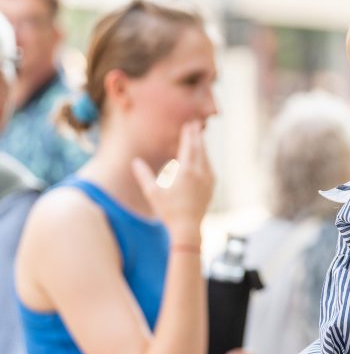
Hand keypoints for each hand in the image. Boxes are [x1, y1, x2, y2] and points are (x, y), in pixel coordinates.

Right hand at [132, 120, 213, 243]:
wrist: (188, 228)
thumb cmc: (168, 211)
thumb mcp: (153, 193)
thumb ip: (144, 176)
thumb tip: (135, 162)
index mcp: (186, 172)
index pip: (188, 147)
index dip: (188, 135)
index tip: (189, 124)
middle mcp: (200, 174)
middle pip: (200, 150)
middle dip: (197, 137)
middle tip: (196, 125)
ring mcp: (208, 181)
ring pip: (206, 159)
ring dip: (202, 147)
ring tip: (199, 138)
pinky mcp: (211, 188)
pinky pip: (209, 168)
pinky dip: (206, 159)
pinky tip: (203, 159)